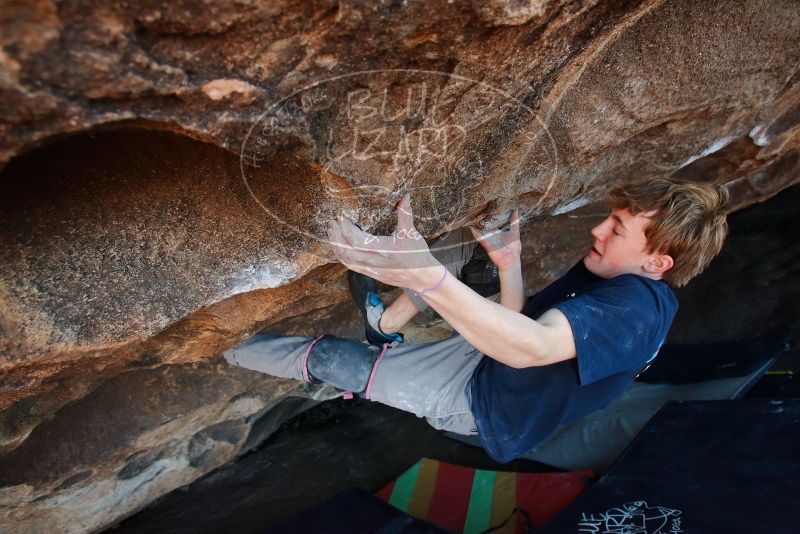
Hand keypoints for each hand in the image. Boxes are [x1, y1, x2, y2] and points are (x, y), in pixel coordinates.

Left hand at [328, 195, 442, 289]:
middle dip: (336, 236)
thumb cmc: (417, 253)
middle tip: (332, 222)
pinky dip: (340, 255)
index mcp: (384, 250)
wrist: (420, 277)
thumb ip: (405, 213)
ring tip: (331, 231)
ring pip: (345, 260)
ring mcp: (370, 269)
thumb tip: (405, 195)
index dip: (346, 229)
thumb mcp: (411, 232)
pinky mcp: (368, 273)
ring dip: (335, 245)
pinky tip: (337, 245)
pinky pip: (349, 265)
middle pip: (347, 251)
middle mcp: (375, 261)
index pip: (357, 241)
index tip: (342, 217)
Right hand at [470, 210, 521, 270]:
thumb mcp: (515, 232)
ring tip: (472, 214)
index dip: (490, 215)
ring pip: (480, 229)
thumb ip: (514, 222)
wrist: (510, 260)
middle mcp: (491, 234)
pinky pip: (479, 237)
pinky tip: (471, 226)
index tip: (488, 205)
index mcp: (498, 232)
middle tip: (478, 206)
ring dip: (476, 223)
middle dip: (481, 217)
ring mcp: (488, 239)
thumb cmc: (514, 248)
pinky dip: (475, 232)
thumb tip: (516, 210)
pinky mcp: (486, 243)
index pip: (492, 221)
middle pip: (485, 224)